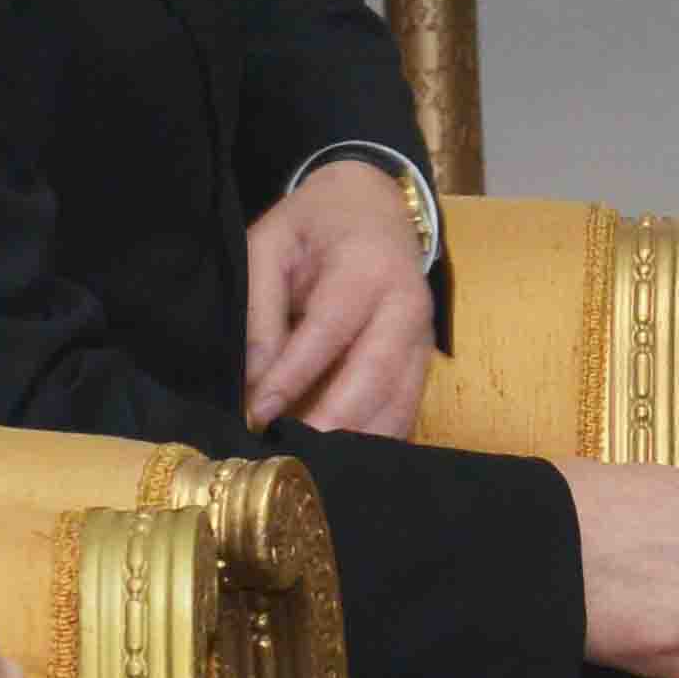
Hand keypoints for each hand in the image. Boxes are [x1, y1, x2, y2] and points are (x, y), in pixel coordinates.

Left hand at [240, 161, 440, 440]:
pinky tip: (348, 465)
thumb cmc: (313, 226)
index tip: (260, 415)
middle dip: (336, 421)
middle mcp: (406, 304)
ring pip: (400, 401)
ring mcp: (422, 337)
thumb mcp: (270, 246)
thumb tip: (253, 381)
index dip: (294, 376)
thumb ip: (260, 309)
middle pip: (377, 375)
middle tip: (296, 460)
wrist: (374, 205)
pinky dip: (379, 440)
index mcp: (366, 268)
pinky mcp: (424, 361)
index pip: (329, 331)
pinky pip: (406, 409)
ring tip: (319, 472)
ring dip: (361, 441)